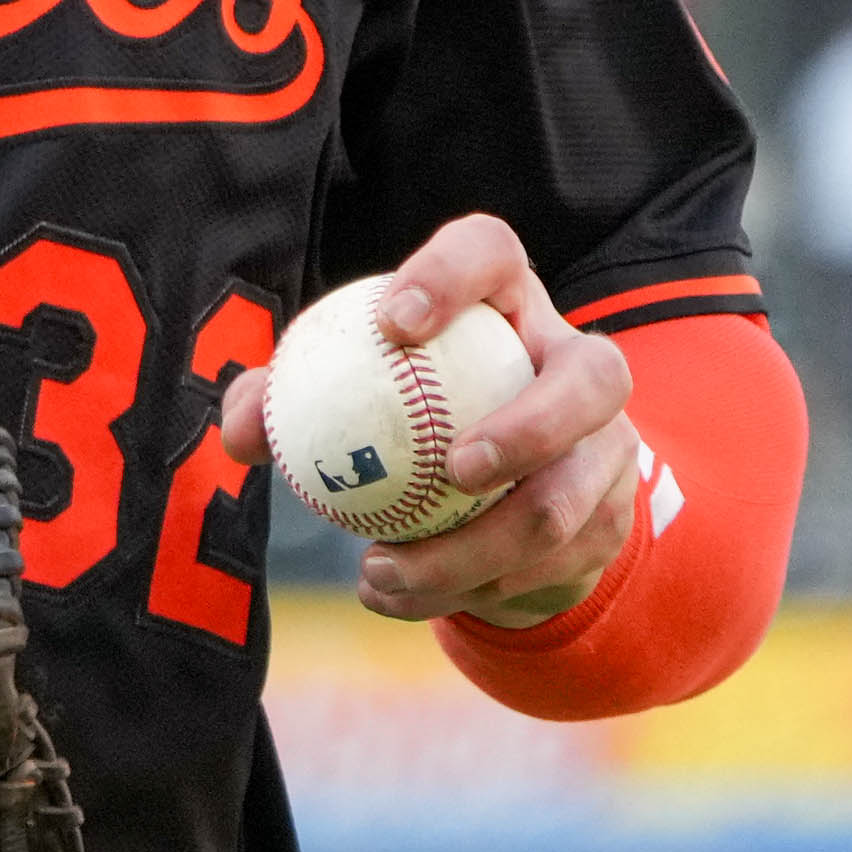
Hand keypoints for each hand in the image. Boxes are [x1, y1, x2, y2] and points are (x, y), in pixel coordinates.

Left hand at [219, 212, 638, 630]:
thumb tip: (242, 433)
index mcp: (505, 301)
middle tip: (454, 469)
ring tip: (382, 572)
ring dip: (472, 551)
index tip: (391, 324)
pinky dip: (467, 590)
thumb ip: (284, 401)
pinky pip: (547, 567)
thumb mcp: (347, 391)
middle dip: (533, 426)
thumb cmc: (404, 411)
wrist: (492, 490)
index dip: (451, 276)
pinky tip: (400, 598)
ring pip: (565, 500)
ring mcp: (608, 445)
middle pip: (594, 377)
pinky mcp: (608, 518)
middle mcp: (577, 362)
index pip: (490, 254)